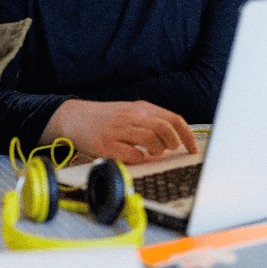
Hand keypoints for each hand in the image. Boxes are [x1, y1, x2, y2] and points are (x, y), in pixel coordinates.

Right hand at [42, 100, 198, 164]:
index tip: (192, 148)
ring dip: (156, 152)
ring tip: (151, 154)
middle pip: (165, 129)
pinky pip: (131, 155)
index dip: (187, 136)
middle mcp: (130, 116)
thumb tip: (175, 138)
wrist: (74, 117)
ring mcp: (117, 130)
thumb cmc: (105, 119)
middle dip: (173, 144)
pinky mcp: (105, 145)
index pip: (173, 119)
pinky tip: (135, 158)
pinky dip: (139, 160)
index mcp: (140, 107)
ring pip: (150, 141)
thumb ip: (150, 121)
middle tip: (169, 151)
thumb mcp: (129, 112)